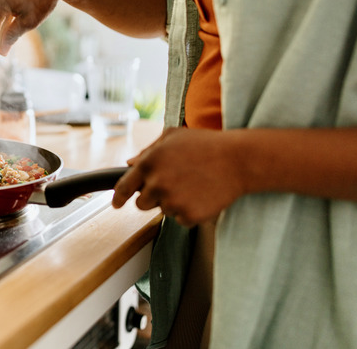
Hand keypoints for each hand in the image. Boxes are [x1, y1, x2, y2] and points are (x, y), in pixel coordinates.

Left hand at [111, 127, 246, 225]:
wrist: (239, 160)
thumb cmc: (207, 144)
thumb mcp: (174, 137)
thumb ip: (148, 151)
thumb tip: (130, 164)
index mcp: (149, 163)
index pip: (124, 187)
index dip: (118, 198)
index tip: (116, 204)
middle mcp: (157, 183)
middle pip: (142, 203)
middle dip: (153, 197)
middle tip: (173, 185)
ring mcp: (172, 201)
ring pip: (163, 211)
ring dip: (174, 202)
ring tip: (193, 184)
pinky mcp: (189, 215)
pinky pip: (181, 220)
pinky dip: (190, 212)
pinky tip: (202, 195)